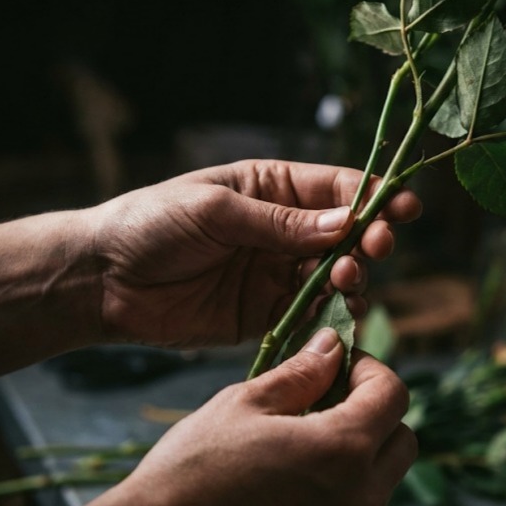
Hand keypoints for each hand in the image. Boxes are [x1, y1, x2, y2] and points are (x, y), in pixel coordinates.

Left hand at [87, 159, 420, 347]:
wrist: (102, 281)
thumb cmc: (150, 225)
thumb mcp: (215, 211)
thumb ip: (280, 223)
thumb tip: (346, 222)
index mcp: (270, 188)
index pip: (336, 187)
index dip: (373, 197)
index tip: (402, 211)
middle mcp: (281, 230)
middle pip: (345, 234)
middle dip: (368, 240)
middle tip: (374, 250)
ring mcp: (275, 273)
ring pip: (334, 276)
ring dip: (352, 279)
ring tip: (348, 282)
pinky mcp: (265, 314)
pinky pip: (309, 315)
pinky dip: (330, 318)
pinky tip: (341, 318)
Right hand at [121, 328, 415, 505]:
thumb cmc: (192, 467)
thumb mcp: (244, 402)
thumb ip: (302, 372)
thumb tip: (334, 346)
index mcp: (343, 449)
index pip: (395, 395)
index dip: (372, 370)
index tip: (341, 367)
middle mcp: (359, 501)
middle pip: (402, 443)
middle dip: (374, 416)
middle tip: (325, 405)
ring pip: (377, 487)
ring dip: (355, 460)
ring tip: (296, 451)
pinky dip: (331, 502)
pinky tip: (279, 496)